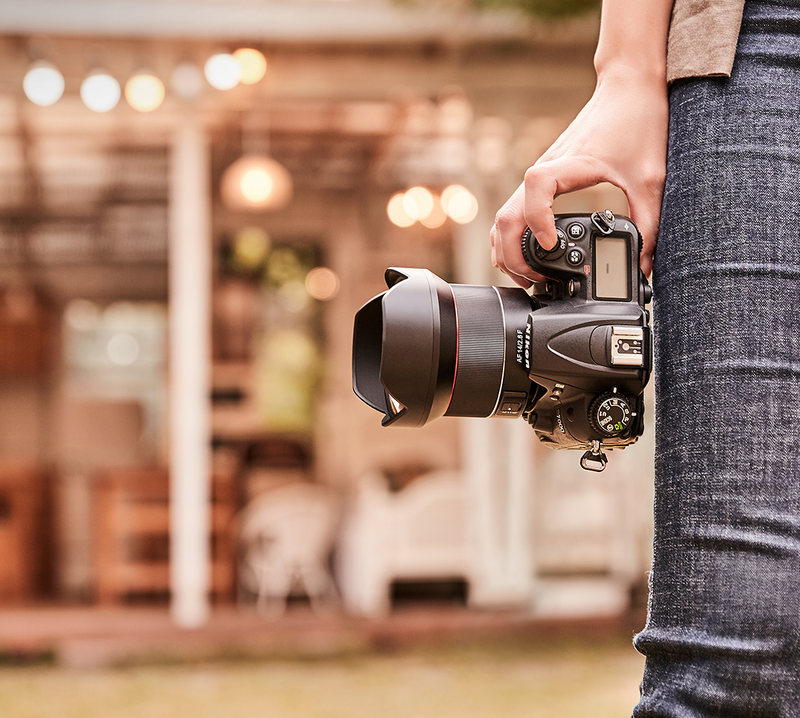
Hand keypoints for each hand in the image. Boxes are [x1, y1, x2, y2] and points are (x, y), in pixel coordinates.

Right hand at [490, 71, 667, 285]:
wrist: (627, 90)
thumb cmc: (638, 124)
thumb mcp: (652, 180)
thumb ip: (649, 224)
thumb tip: (644, 266)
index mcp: (569, 164)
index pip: (536, 188)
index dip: (538, 220)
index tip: (553, 245)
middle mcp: (545, 169)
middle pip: (506, 214)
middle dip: (514, 254)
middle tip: (537, 278)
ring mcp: (538, 175)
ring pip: (502, 216)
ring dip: (507, 248)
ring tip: (529, 274)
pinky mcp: (540, 181)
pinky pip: (513, 212)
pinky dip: (512, 236)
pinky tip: (528, 254)